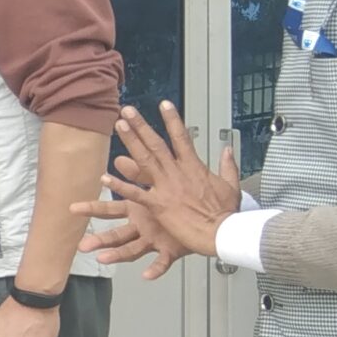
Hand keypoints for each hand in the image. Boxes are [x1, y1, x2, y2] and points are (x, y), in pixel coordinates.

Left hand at [78, 102, 237, 279]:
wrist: (222, 232)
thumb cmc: (226, 213)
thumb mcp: (231, 186)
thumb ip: (228, 166)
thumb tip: (228, 150)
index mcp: (194, 166)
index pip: (182, 137)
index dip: (172, 119)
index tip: (164, 104)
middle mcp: (178, 172)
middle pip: (156, 144)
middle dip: (142, 125)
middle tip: (128, 110)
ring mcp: (166, 187)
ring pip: (144, 160)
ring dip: (130, 141)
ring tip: (118, 126)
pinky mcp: (158, 205)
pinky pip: (135, 194)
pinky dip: (120, 186)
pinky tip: (105, 177)